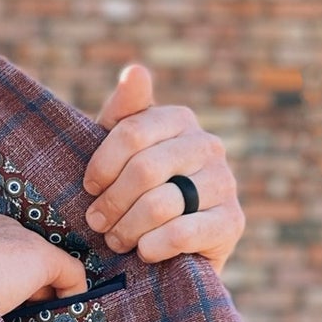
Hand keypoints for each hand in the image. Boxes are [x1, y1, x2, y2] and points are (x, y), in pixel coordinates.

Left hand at [83, 65, 243, 272]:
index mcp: (179, 119)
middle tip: (96, 222)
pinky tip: (144, 251)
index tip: (88, 188)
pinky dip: (154, 246)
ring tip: (115, 240)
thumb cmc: (135, 191)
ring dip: (128, 228)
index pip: (130, 132)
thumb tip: (136, 70)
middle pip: (144, 170)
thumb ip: (123, 112)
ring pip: (161, 204)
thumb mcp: (119, 151)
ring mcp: (224, 182)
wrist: (171, 245)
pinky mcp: (232, 221)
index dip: (102, 165)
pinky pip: (182, 232)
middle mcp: (208, 145)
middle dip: (112, 202)